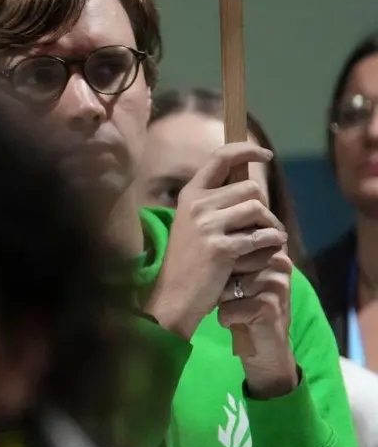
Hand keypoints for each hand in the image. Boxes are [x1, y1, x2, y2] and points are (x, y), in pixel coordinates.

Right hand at [144, 142, 287, 339]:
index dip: (246, 151)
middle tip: (264, 225)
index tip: (266, 155)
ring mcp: (208, 225)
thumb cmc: (188, 261)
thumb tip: (248, 187)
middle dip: (264, 207)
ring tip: (269, 238)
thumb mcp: (193, 224)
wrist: (174, 296)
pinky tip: (270, 249)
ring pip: (258, 209)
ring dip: (271, 224)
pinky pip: (261, 235)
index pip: (220, 158)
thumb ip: (214, 203)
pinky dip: (272, 241)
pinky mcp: (222, 248)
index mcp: (189, 195)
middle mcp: (197, 204)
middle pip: (250, 188)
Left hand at [220, 249, 298, 397]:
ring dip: (224, 302)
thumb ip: (235, 257)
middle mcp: (280, 264)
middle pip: (230, 264)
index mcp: (274, 252)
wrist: (268, 346)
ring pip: (227, 287)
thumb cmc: (250, 308)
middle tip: (238, 299)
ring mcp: (276, 284)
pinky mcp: (269, 305)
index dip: (224, 263)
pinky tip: (239, 322)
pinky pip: (228, 308)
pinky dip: (226, 318)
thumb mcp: (243, 278)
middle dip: (223, 283)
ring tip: (240, 310)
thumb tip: (211, 240)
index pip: (237, 246)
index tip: (228, 279)